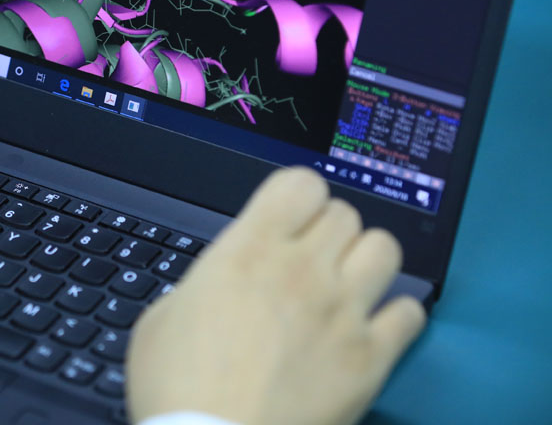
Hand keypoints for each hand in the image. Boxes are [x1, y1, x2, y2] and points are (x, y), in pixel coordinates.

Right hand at [126, 167, 426, 424]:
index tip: (287, 217)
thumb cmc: (176, 390)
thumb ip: (204, 284)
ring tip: (346, 285)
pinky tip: (370, 329)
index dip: (296, 196)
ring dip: (365, 260)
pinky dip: (394, 317)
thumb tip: (219, 287)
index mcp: (248, 251)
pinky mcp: (371, 360)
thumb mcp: (162, 319)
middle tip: (311, 258)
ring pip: (385, 249)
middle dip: (328, 230)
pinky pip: (409, 313)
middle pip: (345, 213)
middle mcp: (303, 271)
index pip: (300, 182)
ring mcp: (343, 313)